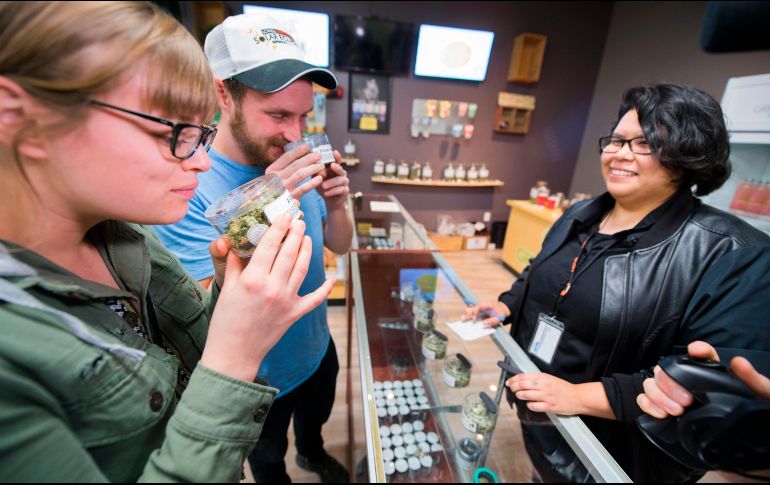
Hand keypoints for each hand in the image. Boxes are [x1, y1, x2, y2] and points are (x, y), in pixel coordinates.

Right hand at [201, 214, 334, 381]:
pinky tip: (331, 276)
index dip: (279, 226)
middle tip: (299, 220)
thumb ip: (234, 264)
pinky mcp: (295, 314)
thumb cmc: (225, 322)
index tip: (284, 214)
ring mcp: (286, 301)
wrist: (234, 354)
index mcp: (253, 279)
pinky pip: (314, 298)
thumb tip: (236, 244)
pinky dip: (325, 287)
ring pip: (302, 268)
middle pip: (289, 252)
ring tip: (308, 237)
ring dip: (307, 250)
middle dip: (296, 233)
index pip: (269, 245)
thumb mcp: (227, 289)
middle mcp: (272, 287)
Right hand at [266, 144, 324, 199]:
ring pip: (300, 175)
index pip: (286, 157)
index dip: (298, 151)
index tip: (308, 146)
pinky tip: (320, 178)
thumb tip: (301, 151)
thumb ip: (285, 165)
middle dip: (309, 158)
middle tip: (319, 155)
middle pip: (295, 165)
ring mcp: (283, 188)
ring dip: (312, 168)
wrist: (272, 207)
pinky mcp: (290, 198)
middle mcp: (276, 178)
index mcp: (271, 170)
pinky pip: (303, 189)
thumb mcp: (276, 175)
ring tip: (321, 166)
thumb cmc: (277, 187)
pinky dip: (312, 183)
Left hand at [318, 151, 349, 209]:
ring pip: (340, 180)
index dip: (337, 156)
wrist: (329, 200)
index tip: (334, 152)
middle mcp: (341, 174)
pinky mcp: (346, 191)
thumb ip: (315, 171)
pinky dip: (333, 191)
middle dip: (337, 167)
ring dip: (331, 182)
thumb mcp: (317, 178)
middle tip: (332, 166)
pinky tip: (326, 193)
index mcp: (335, 169)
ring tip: (323, 185)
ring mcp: (345, 182)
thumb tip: (310, 163)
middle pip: (341, 169)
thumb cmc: (323, 186)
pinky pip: (341, 190)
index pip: (337, 161)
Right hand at [461, 301, 509, 326]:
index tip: (474, 319)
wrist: (502, 309)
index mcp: (488, 304)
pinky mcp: (479, 310)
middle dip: (468, 312)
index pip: (479, 306)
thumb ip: (492, 321)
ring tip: (462, 319)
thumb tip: (483, 324)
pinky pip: (473, 311)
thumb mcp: (499, 318)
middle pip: (473, 307)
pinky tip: (465, 319)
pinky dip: (469, 314)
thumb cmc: (500, 313)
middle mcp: (483, 304)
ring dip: (467, 313)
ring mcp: (481, 307)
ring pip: (472, 308)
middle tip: (463, 318)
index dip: (475, 312)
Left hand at [507, 372, 579, 413]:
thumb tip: (523, 380)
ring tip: (519, 396)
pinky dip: (529, 405)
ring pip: (526, 395)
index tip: (509, 382)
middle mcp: (544, 385)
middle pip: (522, 385)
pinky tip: (530, 404)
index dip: (513, 379)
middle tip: (512, 389)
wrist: (577, 397)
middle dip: (514, 387)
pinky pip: (534, 406)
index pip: (523, 376)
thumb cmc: (564, 389)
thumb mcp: (550, 379)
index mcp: (543, 377)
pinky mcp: (549, 406)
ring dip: (519, 395)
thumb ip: (538, 379)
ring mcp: (546, 396)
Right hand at [637, 341, 769, 418]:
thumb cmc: (750, 422)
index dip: (698, 351)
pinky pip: (644, 400)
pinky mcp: (663, 412)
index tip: (697, 351)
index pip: (703, 355)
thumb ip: (754, 382)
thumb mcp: (760, 401)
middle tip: (685, 402)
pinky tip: (660, 414)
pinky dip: (647, 405)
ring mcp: (674, 397)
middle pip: (667, 369)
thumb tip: (738, 362)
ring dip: (658, 396)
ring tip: (674, 411)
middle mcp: (690, 383)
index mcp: (714, 376)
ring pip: (652, 384)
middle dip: (671, 383)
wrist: (743, 452)